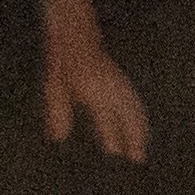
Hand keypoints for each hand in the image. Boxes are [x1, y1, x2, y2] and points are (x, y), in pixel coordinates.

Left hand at [38, 0, 145, 164]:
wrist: (76, 35)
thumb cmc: (62, 63)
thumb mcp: (54, 87)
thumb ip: (58, 112)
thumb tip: (59, 138)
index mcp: (95, 90)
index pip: (108, 119)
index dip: (112, 137)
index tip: (116, 155)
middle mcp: (112, 88)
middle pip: (131, 116)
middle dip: (136, 137)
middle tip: (137, 159)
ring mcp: (120, 84)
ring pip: (136, 109)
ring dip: (141, 129)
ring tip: (141, 147)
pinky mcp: (122, 82)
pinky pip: (135, 103)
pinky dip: (139, 117)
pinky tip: (138, 125)